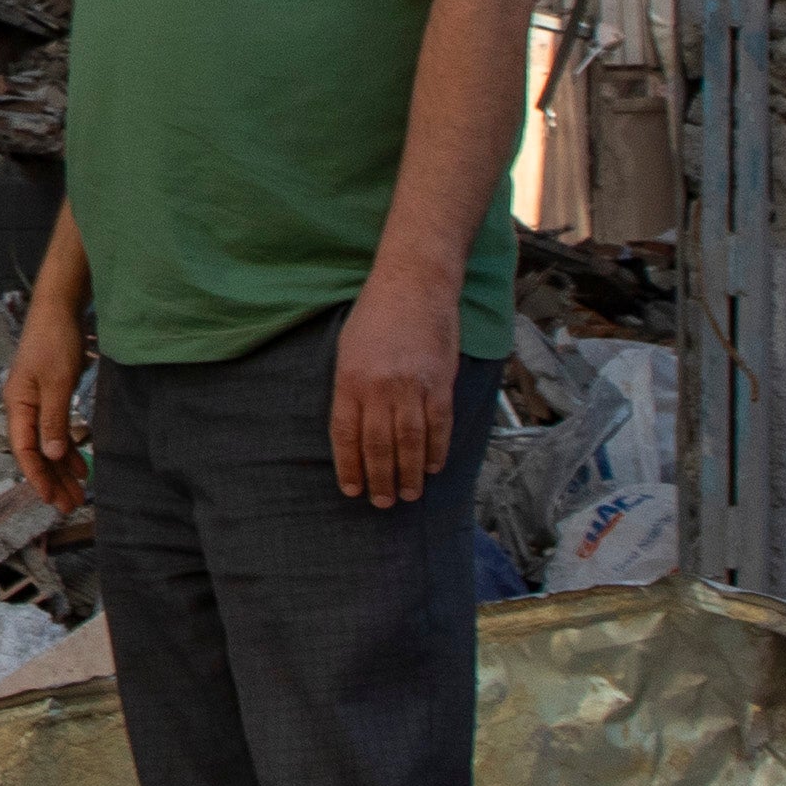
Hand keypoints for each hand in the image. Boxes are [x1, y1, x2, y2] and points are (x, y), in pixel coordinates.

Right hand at [4, 289, 90, 510]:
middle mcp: (23, 408)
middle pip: (36, 453)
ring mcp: (36, 404)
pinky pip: (57, 432)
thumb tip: (52, 455)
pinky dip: (69, 450)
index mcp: (17, 405)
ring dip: (62, 470)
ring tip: (78, 494)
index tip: (50, 499)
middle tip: (70, 506)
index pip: (24, 450)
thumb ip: (53, 419)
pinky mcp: (50, 398)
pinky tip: (82, 467)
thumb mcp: (57, 381)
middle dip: (52, 481)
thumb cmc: (54, 341)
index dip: (37, 476)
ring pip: (48, 446)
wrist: (59, 309)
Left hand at [325, 282, 462, 508]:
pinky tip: (431, 467)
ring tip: (408, 494)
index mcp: (349, 380)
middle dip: (379, 479)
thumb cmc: (375, 315)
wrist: (414, 283)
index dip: (349, 466)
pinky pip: (438, 425)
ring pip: (409, 442)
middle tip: (382, 502)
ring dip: (408, 473)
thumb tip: (355, 430)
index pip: (345, 435)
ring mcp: (411, 386)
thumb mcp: (347, 349)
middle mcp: (379, 387)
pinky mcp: (440, 382)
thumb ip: (350, 389)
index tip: (352, 489)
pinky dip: (436, 450)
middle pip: (378, 445)